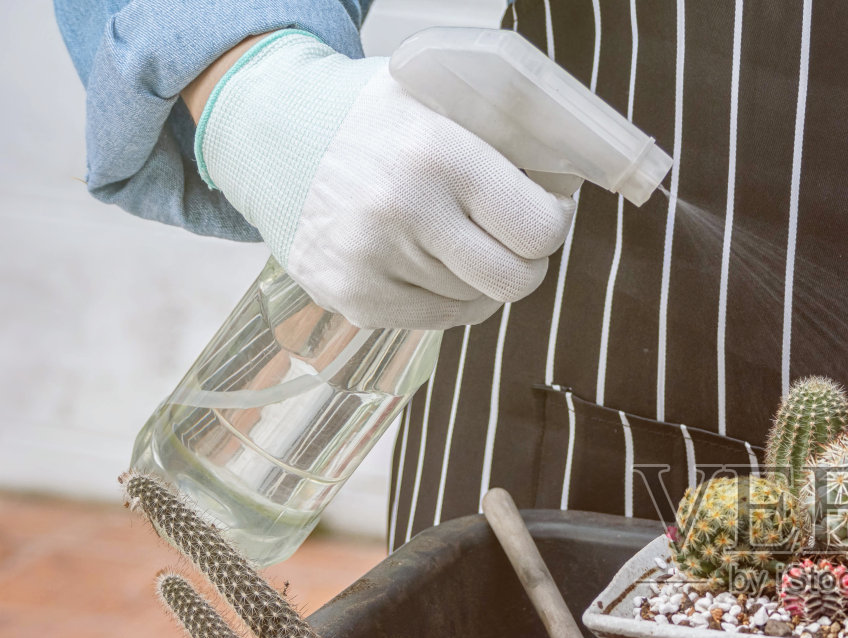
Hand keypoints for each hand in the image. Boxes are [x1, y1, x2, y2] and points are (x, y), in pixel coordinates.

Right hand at [191, 31, 575, 328]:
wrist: (270, 131)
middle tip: (508, 235)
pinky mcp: (353, 300)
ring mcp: (373, 262)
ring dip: (477, 275)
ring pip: (477, 302)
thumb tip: (568, 192)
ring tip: (447, 233)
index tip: (542, 211)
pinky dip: (444, 296)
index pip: (538, 230)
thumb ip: (505, 141)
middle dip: (524, 261)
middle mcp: (402, 211)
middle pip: (516, 281)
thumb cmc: (376, 118)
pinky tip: (423, 258)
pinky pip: (438, 320)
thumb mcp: (440, 99)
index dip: (551, 224)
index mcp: (437, 155)